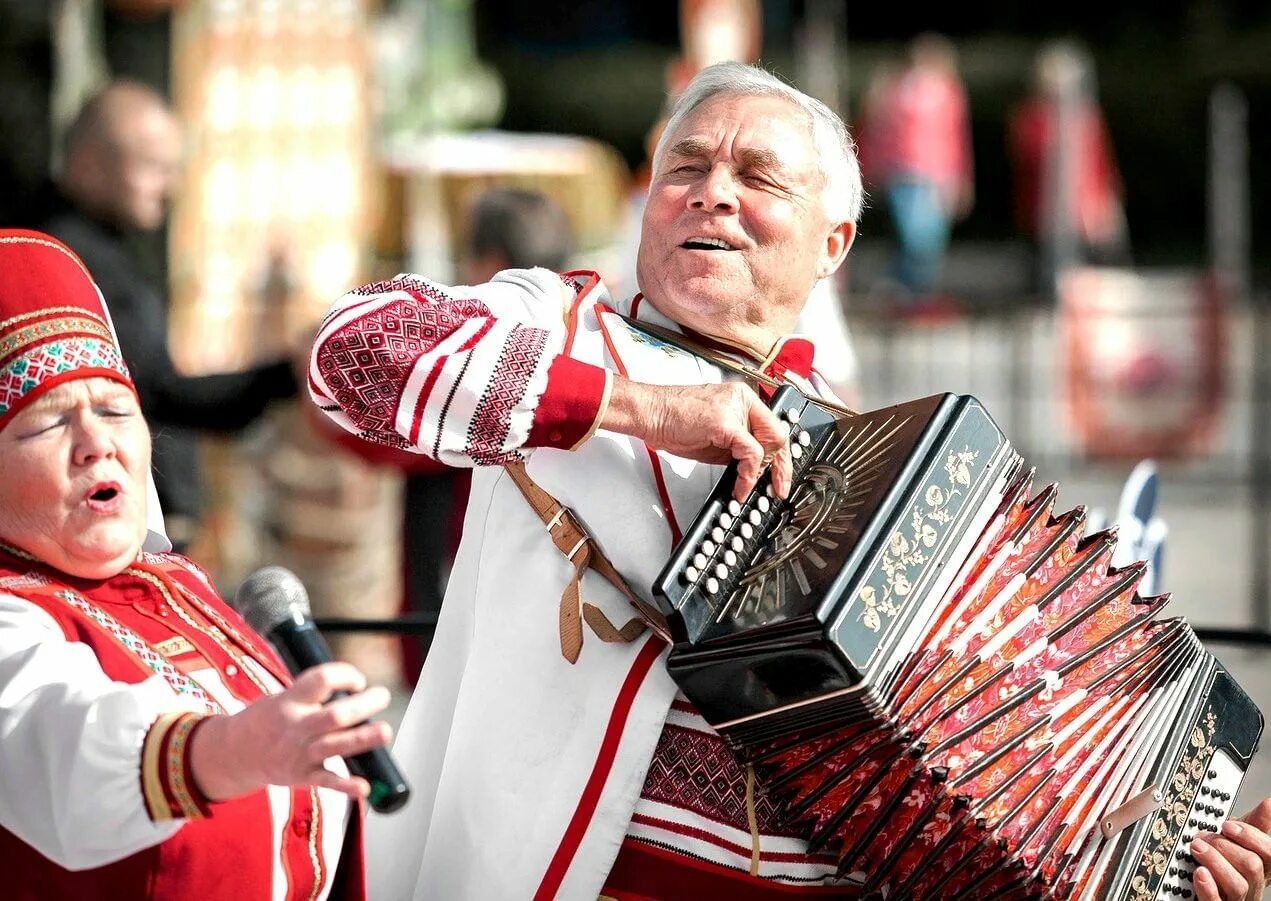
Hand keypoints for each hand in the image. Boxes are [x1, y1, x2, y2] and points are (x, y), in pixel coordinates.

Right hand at [189, 662, 392, 801]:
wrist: (234, 753)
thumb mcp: (283, 698)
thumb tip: (358, 693)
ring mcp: (299, 753)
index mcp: (291, 701)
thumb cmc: (268, 720)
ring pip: (336, 745)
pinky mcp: (303, 776)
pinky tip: (364, 786)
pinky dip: (347, 785)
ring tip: (385, 731)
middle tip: (383, 697)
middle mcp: (296, 726)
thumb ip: (315, 696)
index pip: (321, 680)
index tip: (358, 681)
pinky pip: (328, 781)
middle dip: (364, 705)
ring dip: (363, 739)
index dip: (345, 675)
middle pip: (335, 715)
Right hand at [602, 378, 791, 501]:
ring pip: (769, 443)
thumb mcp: (714, 435)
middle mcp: (743, 400)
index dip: (780, 455)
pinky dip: (748, 474)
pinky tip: (740, 486)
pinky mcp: (726, 422)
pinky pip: (750, 453)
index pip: (773, 427)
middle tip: (778, 488)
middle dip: (781, 467)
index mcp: (742, 400)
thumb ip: (736, 447)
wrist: (650, 413)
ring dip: (763, 473)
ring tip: (751, 489)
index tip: (779, 475)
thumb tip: (752, 468)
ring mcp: (735, 409)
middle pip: (778, 434)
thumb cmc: (674, 422)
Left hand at [1192, 800, 1270, 899]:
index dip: (1251, 837)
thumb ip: (1253, 825)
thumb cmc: (1224, 861)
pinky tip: (1200, 873)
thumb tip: (1270, 803)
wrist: (1200, 889)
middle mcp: (1253, 885)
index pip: (1270, 853)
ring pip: (1238, 885)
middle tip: (1204, 836)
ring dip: (1215, 862)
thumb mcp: (1238, 840)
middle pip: (1253, 867)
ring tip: (1197, 848)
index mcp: (1262, 867)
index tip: (1227, 825)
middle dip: (1227, 847)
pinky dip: (1208, 887)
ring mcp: (1236, 899)